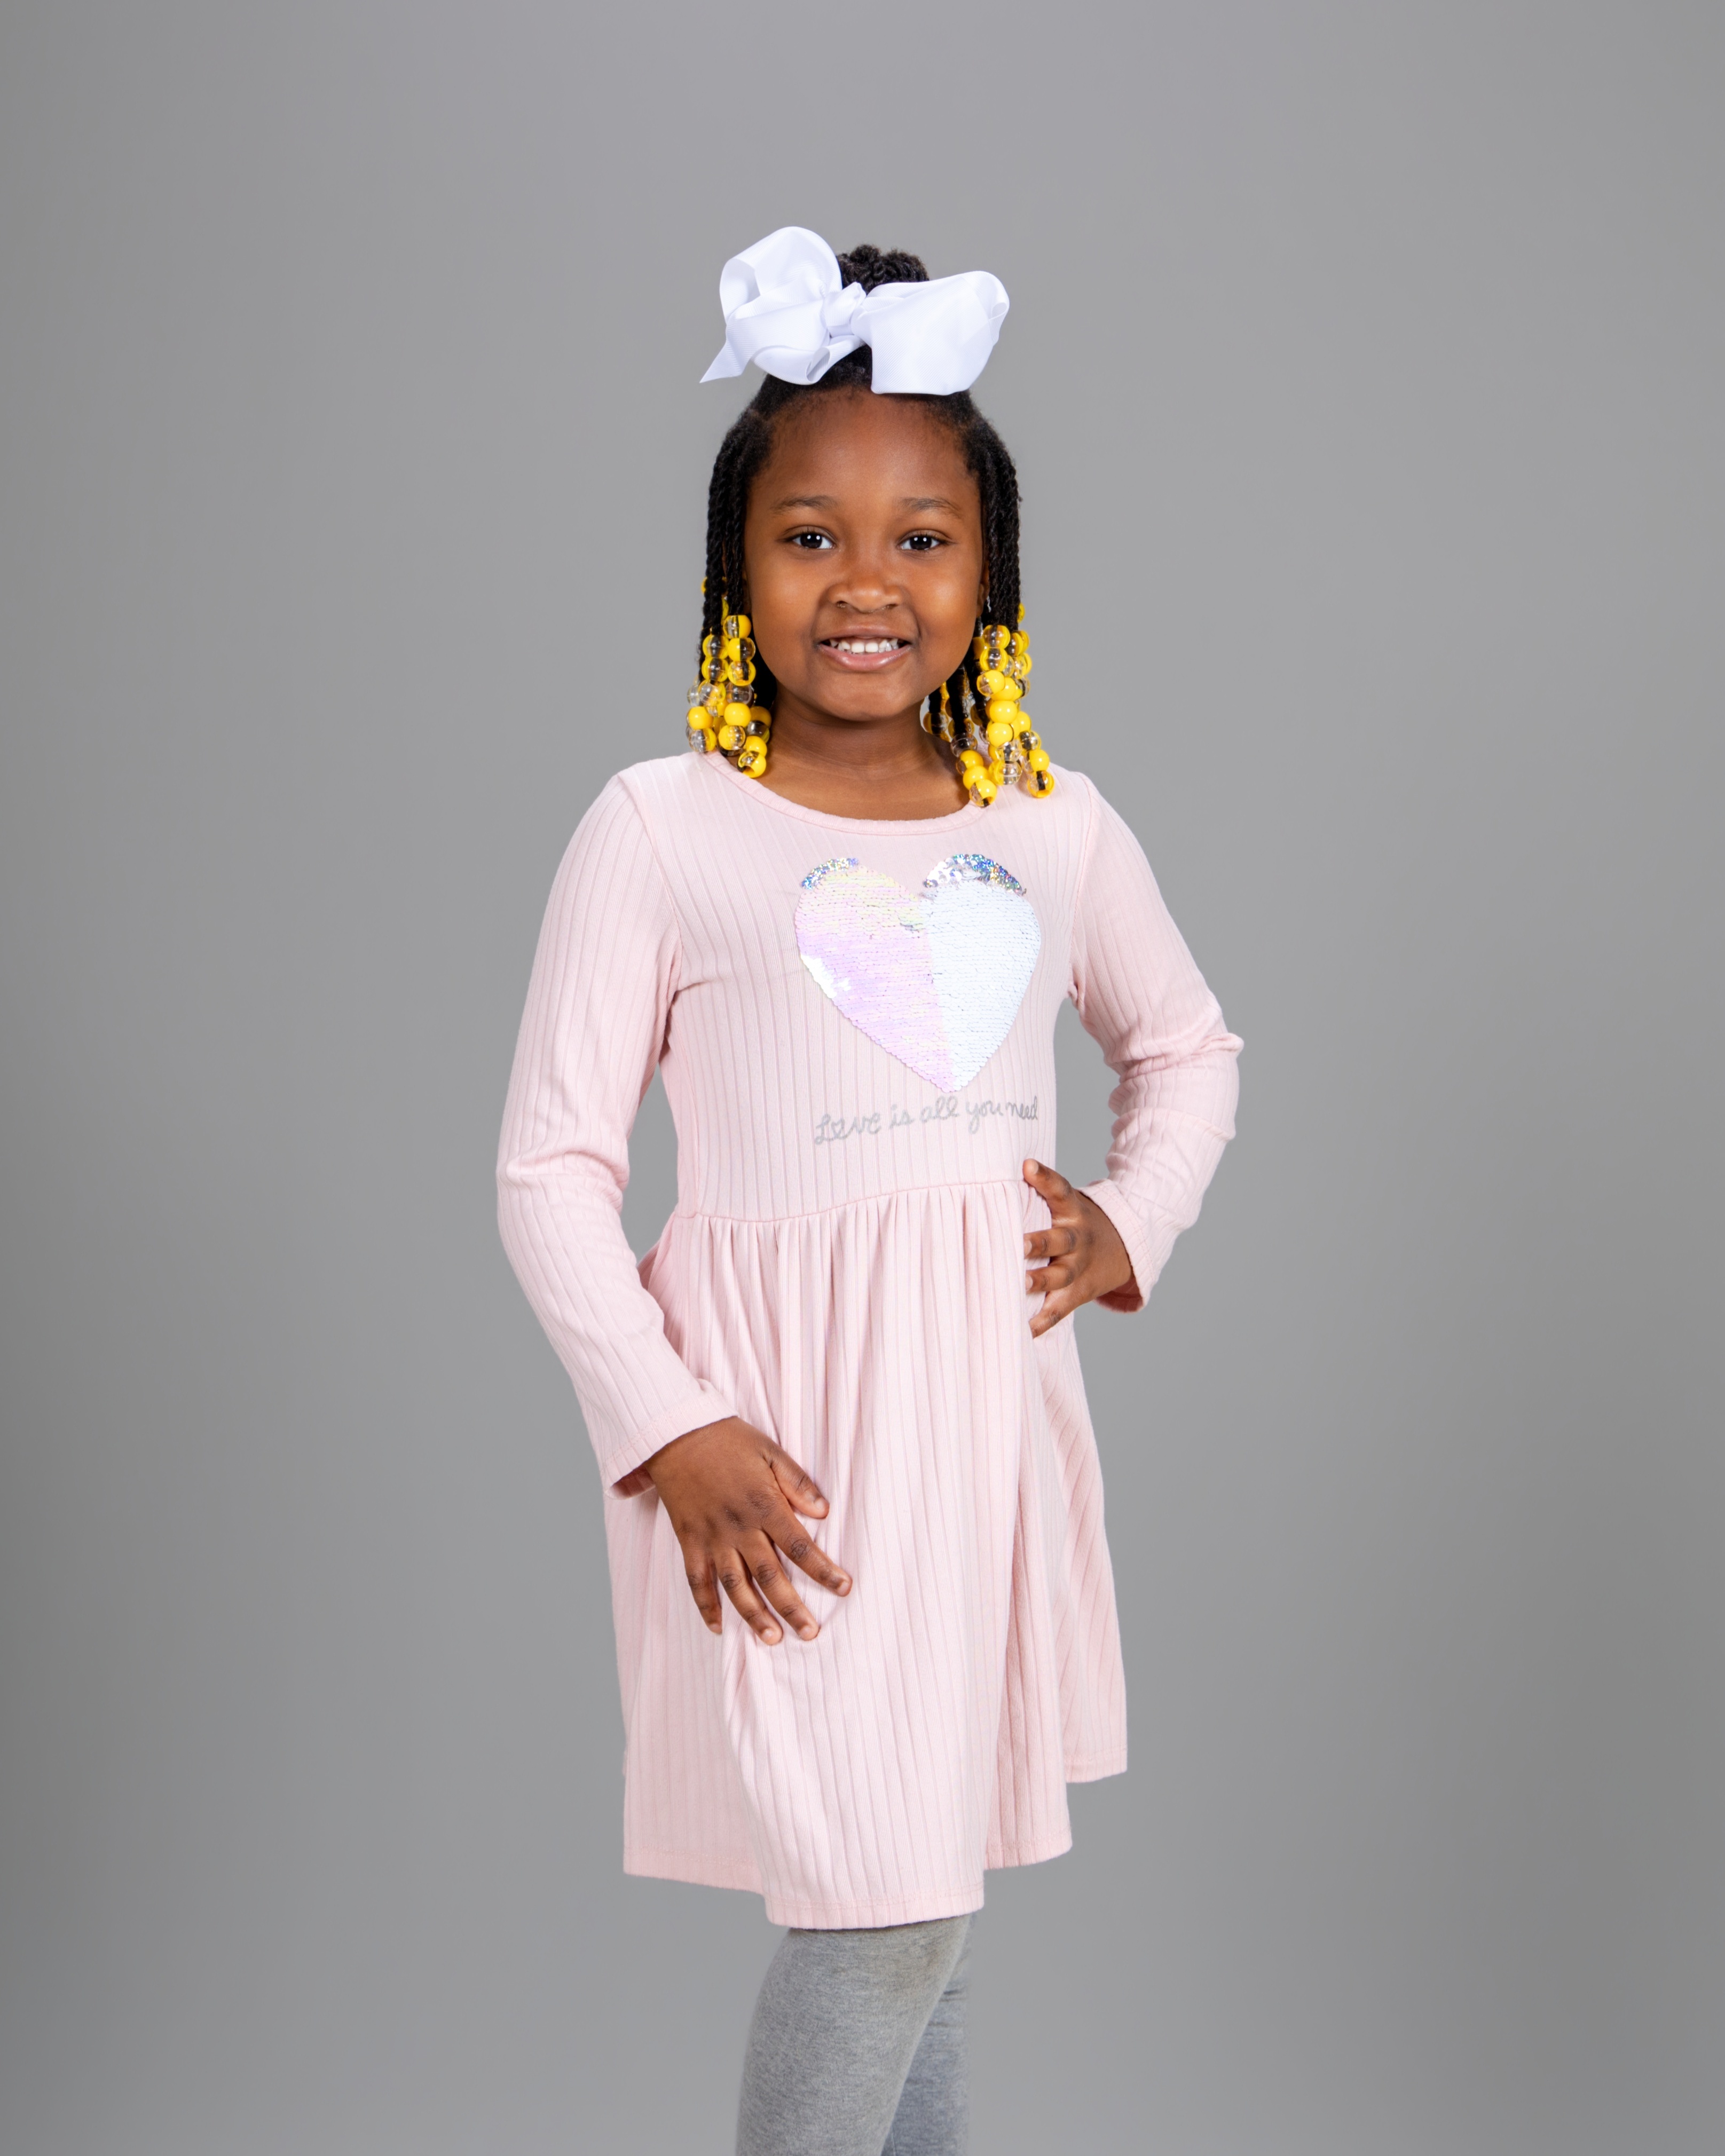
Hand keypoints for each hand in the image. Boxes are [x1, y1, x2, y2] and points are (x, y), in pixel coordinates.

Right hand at [614, 1418, 851, 1644]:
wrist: (675, 1432)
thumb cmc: (727, 1438)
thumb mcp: (770, 1450)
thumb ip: (797, 1482)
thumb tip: (824, 1512)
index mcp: (764, 1504)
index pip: (800, 1546)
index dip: (823, 1570)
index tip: (844, 1588)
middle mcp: (739, 1527)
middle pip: (770, 1575)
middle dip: (792, 1606)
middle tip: (811, 1633)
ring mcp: (711, 1536)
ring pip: (735, 1585)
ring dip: (753, 1615)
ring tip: (772, 1639)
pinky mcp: (688, 1540)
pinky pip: (696, 1580)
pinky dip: (705, 1606)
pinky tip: (717, 1627)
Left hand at [1022, 1158, 1135, 1337]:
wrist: (1122, 1247)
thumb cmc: (1077, 1222)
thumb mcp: (1069, 1203)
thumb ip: (1041, 1192)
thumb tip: (998, 1172)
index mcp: (1073, 1211)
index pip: (1060, 1189)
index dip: (1045, 1177)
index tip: (1028, 1165)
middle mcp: (1077, 1239)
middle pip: (1060, 1239)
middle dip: (1039, 1242)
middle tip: (1019, 1243)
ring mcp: (1079, 1268)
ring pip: (1060, 1276)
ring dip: (1040, 1281)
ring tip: (1020, 1286)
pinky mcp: (1078, 1293)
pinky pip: (1059, 1310)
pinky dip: (1041, 1322)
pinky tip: (1023, 1331)